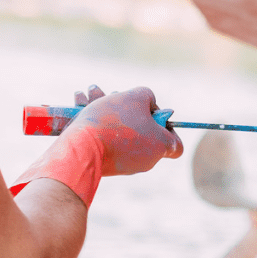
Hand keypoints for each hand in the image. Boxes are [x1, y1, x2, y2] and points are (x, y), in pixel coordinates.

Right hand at [68, 85, 183, 175]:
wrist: (81, 148)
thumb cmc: (113, 121)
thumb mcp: (136, 96)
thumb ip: (147, 96)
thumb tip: (147, 104)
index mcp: (161, 147)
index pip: (176, 144)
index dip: (168, 126)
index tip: (154, 114)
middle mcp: (147, 160)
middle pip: (144, 130)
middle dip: (129, 109)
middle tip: (114, 94)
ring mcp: (126, 165)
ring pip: (121, 131)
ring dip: (108, 110)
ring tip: (90, 91)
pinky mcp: (106, 165)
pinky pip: (107, 140)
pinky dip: (97, 123)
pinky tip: (80, 102)